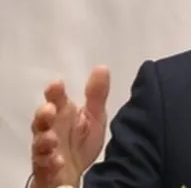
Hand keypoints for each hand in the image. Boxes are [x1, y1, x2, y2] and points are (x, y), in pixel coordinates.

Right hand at [30, 66, 109, 187]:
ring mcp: (46, 149)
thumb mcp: (94, 117)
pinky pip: (44, 166)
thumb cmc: (81, 140)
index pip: (55, 100)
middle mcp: (50, 130)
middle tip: (50, 110)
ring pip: (39, 143)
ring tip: (52, 138)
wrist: (75, 172)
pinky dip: (50, 163)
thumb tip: (102, 68)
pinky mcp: (46, 168)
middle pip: (41, 120)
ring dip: (44, 140)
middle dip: (43, 114)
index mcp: (62, 115)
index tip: (57, 84)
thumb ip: (96, 95)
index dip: (54, 92)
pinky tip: (58, 161)